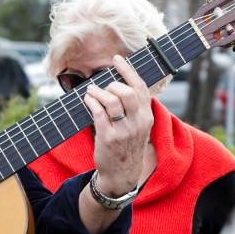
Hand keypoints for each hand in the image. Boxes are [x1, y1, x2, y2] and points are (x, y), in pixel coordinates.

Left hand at [87, 55, 152, 196]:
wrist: (121, 174)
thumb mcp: (138, 127)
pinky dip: (91, 102)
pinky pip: (98, 112)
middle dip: (112, 85)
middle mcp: (138, 123)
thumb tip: (120, 83)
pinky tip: (87, 99)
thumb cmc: (127, 146)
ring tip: (91, 91)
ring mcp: (123, 131)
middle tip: (103, 87)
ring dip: (97, 92)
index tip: (117, 59)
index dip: (128, 70)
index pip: (140, 87)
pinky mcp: (108, 138)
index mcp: (147, 117)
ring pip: (111, 100)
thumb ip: (135, 108)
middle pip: (127, 92)